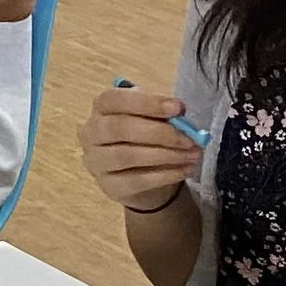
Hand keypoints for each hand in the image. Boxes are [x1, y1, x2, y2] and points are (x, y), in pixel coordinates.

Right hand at [80, 85, 201, 211]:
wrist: (137, 174)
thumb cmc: (144, 136)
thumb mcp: (152, 117)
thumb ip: (163, 113)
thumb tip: (180, 113)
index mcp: (101, 108)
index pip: (114, 99)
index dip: (146, 103)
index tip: (178, 108)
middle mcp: (91, 133)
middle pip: (119, 128)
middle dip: (159, 132)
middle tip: (190, 138)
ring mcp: (97, 162)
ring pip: (127, 156)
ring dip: (166, 155)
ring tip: (193, 154)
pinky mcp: (109, 186)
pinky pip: (137, 180)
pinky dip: (165, 175)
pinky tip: (185, 170)